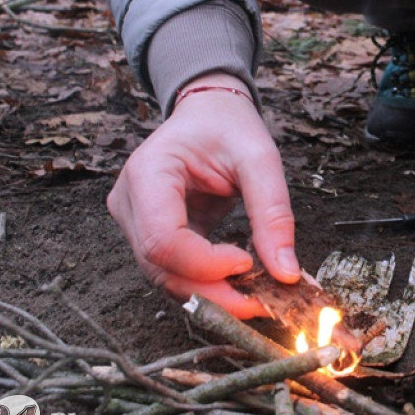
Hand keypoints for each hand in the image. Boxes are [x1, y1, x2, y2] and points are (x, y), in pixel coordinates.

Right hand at [107, 73, 299, 317]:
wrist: (208, 112)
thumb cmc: (228, 126)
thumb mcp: (260, 158)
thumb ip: (273, 213)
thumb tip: (285, 273)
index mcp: (148, 173)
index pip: (162, 239)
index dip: (205, 264)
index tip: (250, 263)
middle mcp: (128, 202)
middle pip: (160, 267)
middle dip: (212, 292)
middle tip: (261, 302)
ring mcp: (134, 221)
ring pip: (165, 277)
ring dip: (211, 295)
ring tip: (255, 298)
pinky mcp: (149, 235)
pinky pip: (174, 270)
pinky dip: (207, 284)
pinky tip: (240, 287)